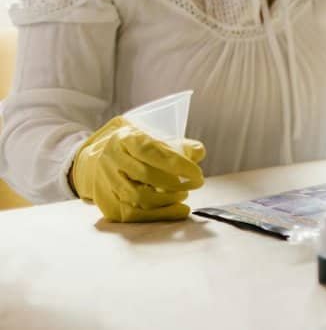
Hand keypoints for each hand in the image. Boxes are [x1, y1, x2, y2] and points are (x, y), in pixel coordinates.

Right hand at [71, 116, 205, 221]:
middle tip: (192, 186)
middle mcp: (112, 159)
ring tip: (182, 196)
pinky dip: (157, 216)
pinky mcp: (106, 203)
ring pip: (138, 197)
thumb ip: (180, 146)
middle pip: (146, 175)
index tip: (197, 175)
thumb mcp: (153, 140)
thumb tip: (198, 152)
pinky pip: (132, 215)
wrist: (96, 162)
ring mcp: (106, 182)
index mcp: (126, 139)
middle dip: (175, 184)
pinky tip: (174, 212)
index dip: (178, 165)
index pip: (153, 152)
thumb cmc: (135, 151)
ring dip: (167, 201)